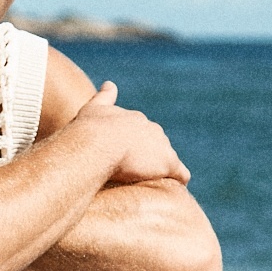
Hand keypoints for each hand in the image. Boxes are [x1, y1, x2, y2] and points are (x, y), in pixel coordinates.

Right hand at [75, 81, 189, 185]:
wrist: (97, 144)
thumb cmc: (90, 130)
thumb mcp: (93, 108)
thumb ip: (104, 97)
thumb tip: (110, 83)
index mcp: (135, 119)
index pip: (141, 132)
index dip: (134, 145)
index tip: (126, 157)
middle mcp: (152, 129)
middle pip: (156, 145)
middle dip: (149, 157)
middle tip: (134, 173)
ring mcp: (161, 146)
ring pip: (167, 158)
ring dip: (161, 169)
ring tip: (151, 183)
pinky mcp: (167, 163)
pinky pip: (181, 173)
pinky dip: (179, 179)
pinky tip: (177, 187)